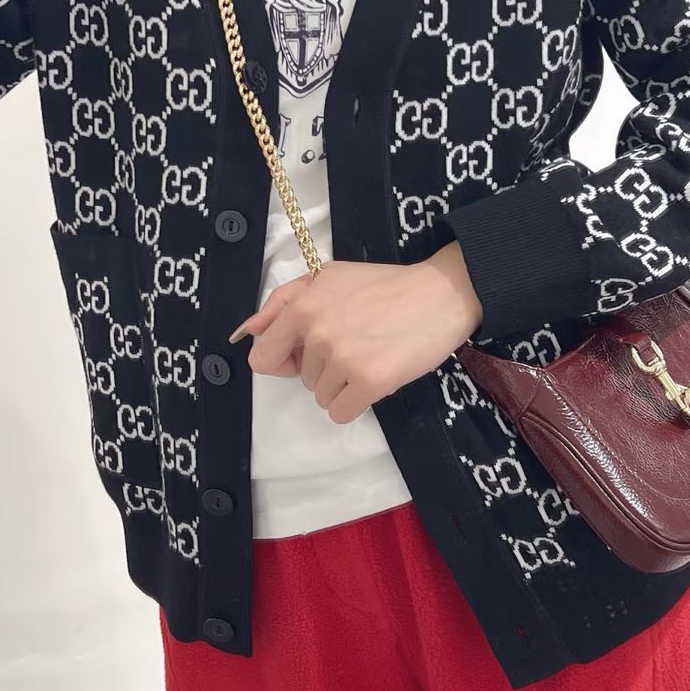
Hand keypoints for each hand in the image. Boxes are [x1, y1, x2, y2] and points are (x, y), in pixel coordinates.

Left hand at [230, 242, 483, 424]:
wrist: (442, 293)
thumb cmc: (386, 286)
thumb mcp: (329, 278)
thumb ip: (282, 302)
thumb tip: (247, 333)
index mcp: (302, 306)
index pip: (263, 357)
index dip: (284, 361)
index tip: (307, 354)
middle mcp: (317, 332)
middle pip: (300, 379)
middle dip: (323, 368)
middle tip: (357, 341)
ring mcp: (343, 358)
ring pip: (321, 396)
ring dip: (343, 384)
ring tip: (372, 353)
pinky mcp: (370, 381)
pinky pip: (340, 412)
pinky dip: (356, 403)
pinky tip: (377, 376)